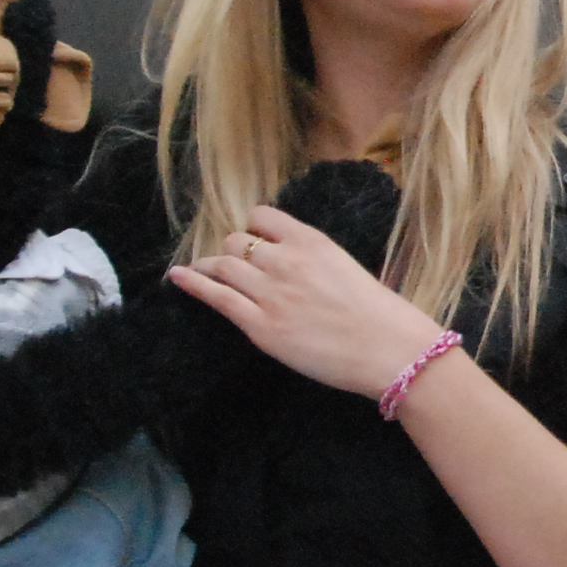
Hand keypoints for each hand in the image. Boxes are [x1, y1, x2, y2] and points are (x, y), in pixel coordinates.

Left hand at [164, 204, 444, 398]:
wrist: (389, 349)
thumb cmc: (382, 315)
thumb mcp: (349, 268)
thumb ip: (317, 261)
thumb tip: (300, 268)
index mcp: (311, 241)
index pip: (262, 216)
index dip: (254, 229)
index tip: (254, 240)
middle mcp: (285, 260)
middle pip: (237, 242)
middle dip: (233, 253)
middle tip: (236, 268)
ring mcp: (269, 293)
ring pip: (223, 265)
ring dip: (212, 267)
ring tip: (203, 271)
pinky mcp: (259, 326)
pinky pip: (216, 296)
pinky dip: (192, 283)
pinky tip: (177, 276)